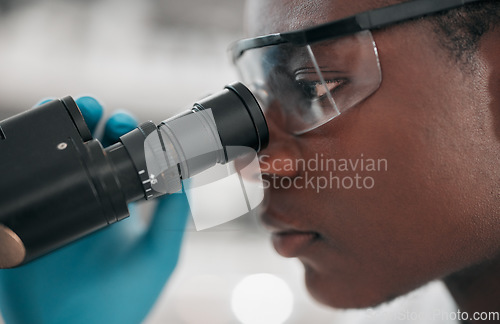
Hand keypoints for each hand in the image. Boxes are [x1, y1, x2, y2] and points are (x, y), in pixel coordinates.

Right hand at [0, 97, 189, 323]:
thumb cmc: (122, 304)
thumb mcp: (158, 256)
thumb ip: (174, 217)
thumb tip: (186, 175)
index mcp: (118, 205)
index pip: (120, 158)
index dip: (123, 133)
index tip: (124, 121)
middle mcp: (86, 202)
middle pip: (85, 148)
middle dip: (90, 122)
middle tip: (93, 110)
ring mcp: (54, 210)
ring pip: (50, 159)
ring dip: (52, 131)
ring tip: (56, 111)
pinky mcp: (21, 224)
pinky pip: (14, 184)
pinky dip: (16, 161)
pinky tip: (21, 141)